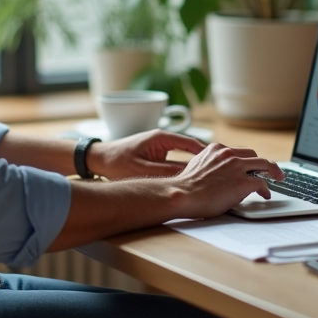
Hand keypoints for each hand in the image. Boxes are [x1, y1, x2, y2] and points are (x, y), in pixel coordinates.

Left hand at [85, 129, 205, 179]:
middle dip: (203, 159)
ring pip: (183, 155)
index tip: (218, 163)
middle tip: (217, 171)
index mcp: (161, 137)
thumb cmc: (116, 162)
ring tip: (208, 176)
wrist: (99, 159)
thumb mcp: (142, 169)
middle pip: (190, 148)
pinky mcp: (156, 154)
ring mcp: (160, 146)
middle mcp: (163, 139)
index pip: (191, 142)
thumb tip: (186, 176)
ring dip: (194, 165)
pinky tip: (190, 179)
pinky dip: (183, 168)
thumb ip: (164, 171)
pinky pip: (175, 160)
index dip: (205, 153)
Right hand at [169, 143, 284, 219]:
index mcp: (216, 149)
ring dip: (272, 171)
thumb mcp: (197, 165)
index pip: (238, 151)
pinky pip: (261, 183)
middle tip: (266, 170)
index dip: (246, 159)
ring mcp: (237, 167)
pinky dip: (265, 189)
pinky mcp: (244, 181)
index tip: (249, 165)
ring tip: (277, 177)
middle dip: (260, 163)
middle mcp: (228, 154)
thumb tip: (217, 172)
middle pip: (253, 154)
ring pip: (263, 164)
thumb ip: (210, 164)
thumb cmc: (186, 186)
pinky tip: (265, 194)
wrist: (183, 194)